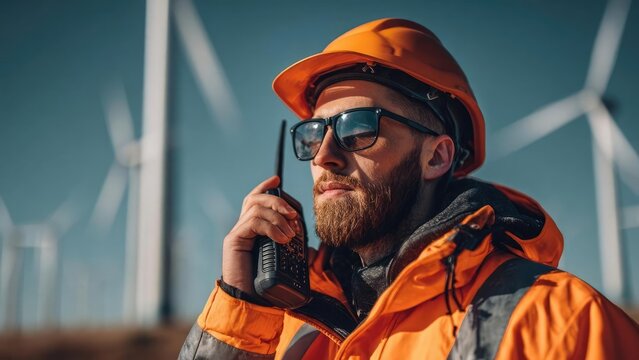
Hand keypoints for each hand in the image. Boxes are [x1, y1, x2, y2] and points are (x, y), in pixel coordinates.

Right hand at [222, 175, 299, 293]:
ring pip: (256, 207)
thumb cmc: (266, 286)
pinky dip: (271, 227)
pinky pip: (253, 222)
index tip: (278, 180)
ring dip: (278, 217)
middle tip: (293, 215)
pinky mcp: (234, 241)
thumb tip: (314, 249)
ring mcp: (237, 233)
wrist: (250, 302)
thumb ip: (297, 255)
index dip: (266, 186)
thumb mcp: (287, 265)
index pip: (256, 199)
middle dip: (278, 200)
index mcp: (254, 230)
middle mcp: (243, 228)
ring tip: (290, 235)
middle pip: (256, 198)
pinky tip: (282, 239)